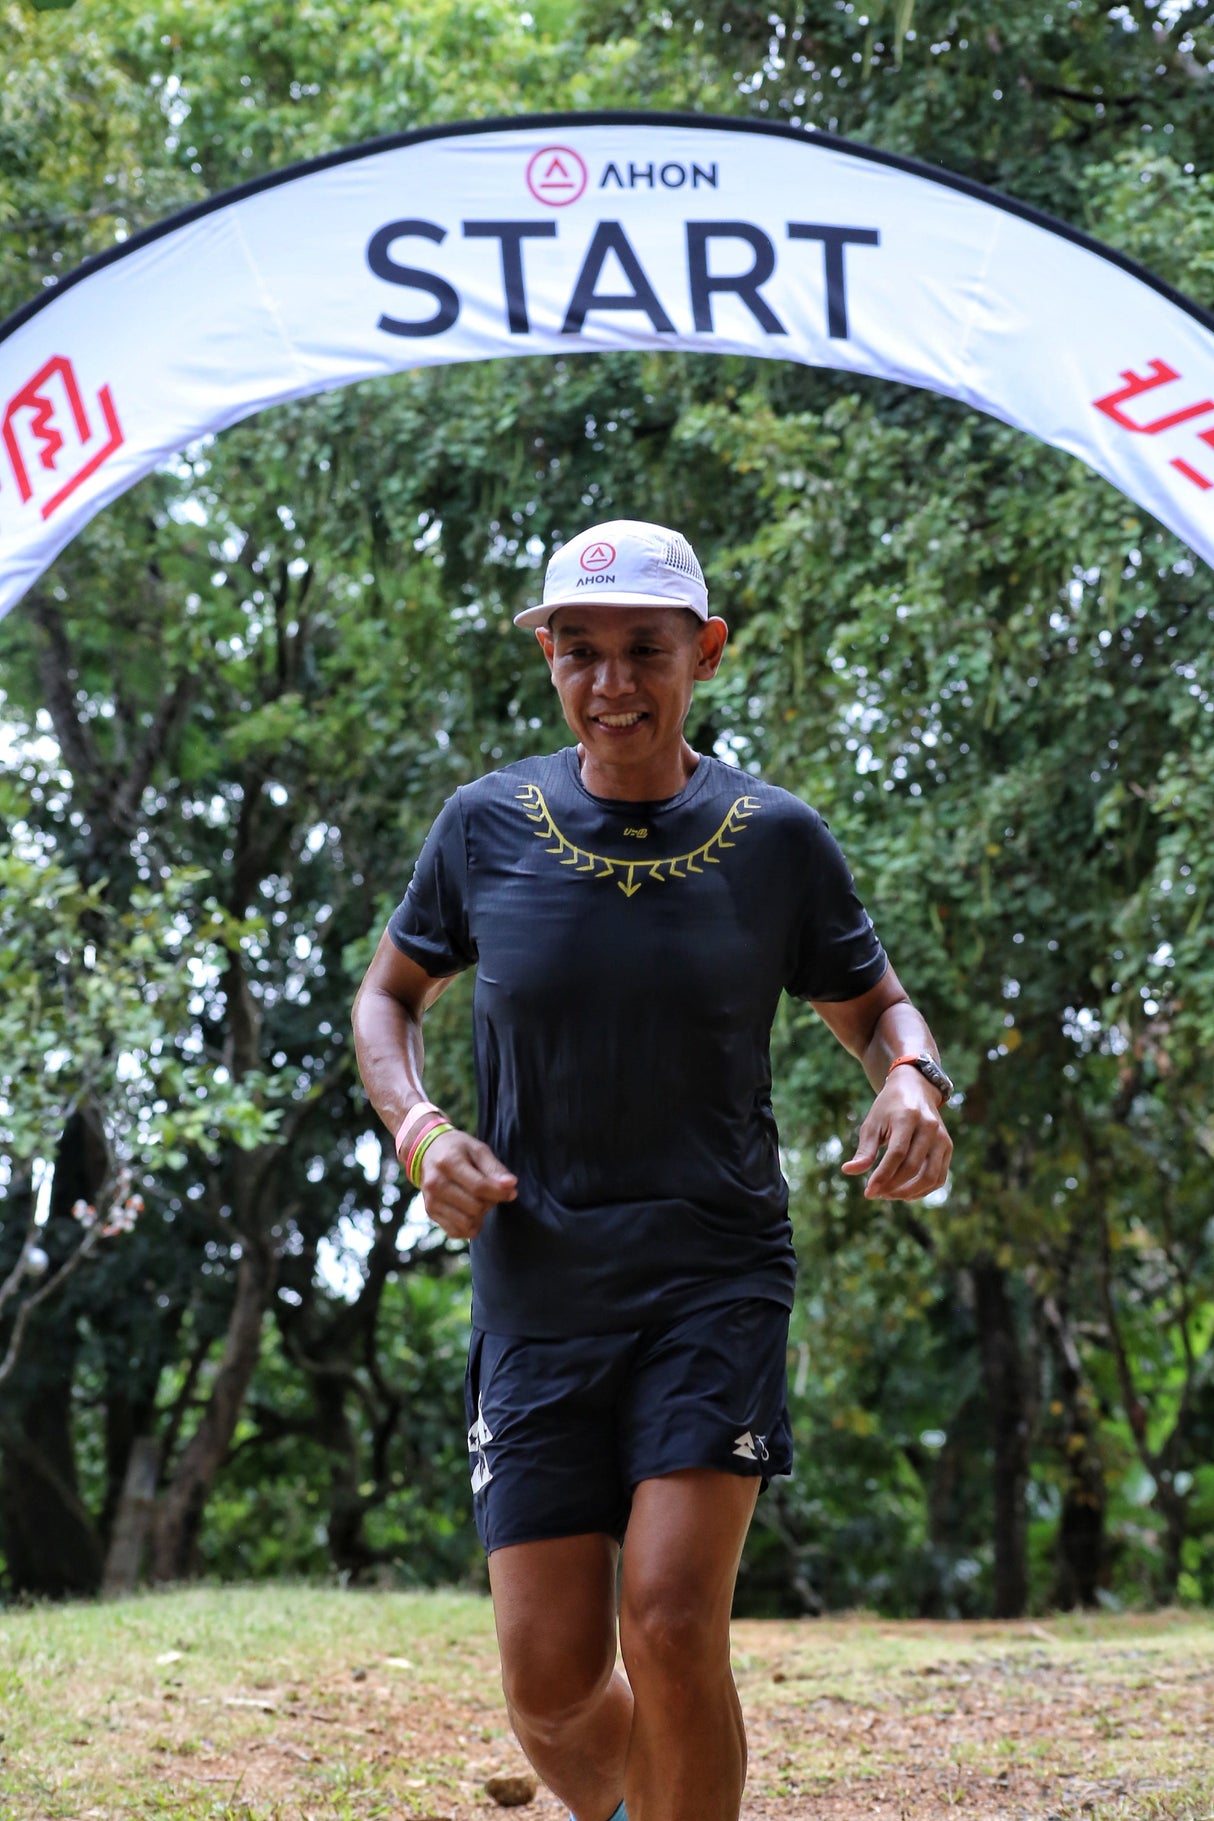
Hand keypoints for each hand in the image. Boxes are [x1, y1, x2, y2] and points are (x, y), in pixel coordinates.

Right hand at [417, 1128, 517, 1239]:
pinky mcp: (430, 1212)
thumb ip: (495, 1168)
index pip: (479, 1187)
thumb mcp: (478, 1149)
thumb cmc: (458, 1149)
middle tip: (491, 1193)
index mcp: (449, 1162)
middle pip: (474, 1207)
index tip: (512, 1192)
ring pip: (466, 1223)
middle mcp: (436, 1183)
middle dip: (490, 1203)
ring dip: (480, 1217)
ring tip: (480, 1202)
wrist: (427, 1152)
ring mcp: (431, 1200)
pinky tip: (471, 1214)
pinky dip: (469, 1228)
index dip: (500, 1193)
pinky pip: (455, 1232)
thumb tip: (511, 1185)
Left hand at [840, 1070, 951, 1200]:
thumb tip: (848, 1171)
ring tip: (889, 1195)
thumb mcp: (872, 1124)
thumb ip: (864, 1150)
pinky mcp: (947, 1147)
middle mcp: (929, 1127)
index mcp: (907, 1117)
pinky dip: (924, 1190)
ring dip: (908, 1192)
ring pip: (930, 1176)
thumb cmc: (888, 1108)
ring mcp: (942, 1138)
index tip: (868, 1192)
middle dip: (892, 1186)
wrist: (915, 1089)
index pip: (897, 1154)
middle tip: (876, 1194)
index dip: (882, 1176)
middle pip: (912, 1167)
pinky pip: (939, 1177)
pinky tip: (906, 1194)